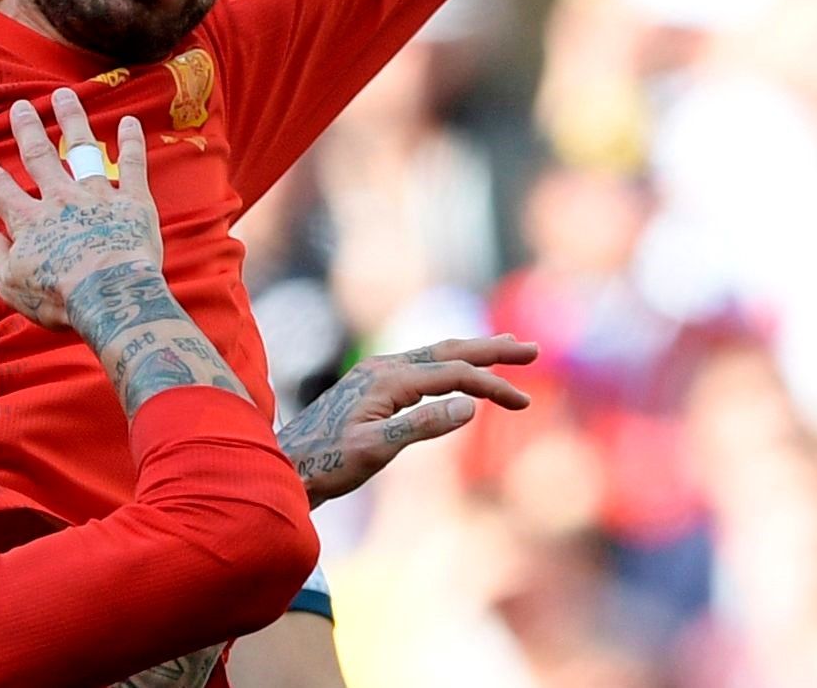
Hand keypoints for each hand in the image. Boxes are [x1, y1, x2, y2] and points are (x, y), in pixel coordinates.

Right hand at [0, 89, 165, 330]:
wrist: (110, 295)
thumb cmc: (58, 298)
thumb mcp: (11, 285)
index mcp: (29, 222)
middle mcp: (61, 200)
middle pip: (39, 156)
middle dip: (27, 129)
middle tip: (20, 106)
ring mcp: (98, 196)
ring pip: (82, 149)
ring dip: (72, 120)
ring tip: (64, 95)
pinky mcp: (133, 202)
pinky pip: (133, 165)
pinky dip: (132, 142)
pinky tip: (131, 120)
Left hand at [278, 336, 537, 504]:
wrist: (285, 467)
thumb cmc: (327, 465)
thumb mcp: (376, 452)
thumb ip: (422, 427)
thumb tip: (470, 407)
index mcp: (388, 380)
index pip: (454, 375)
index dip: (493, 385)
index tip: (525, 402)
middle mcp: (383, 368)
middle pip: (448, 350)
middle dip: (492, 350)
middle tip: (531, 349)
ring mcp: (375, 374)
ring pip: (433, 355)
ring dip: (472, 352)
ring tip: (504, 349)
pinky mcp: (371, 386)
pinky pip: (419, 367)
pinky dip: (448, 365)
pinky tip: (456, 372)